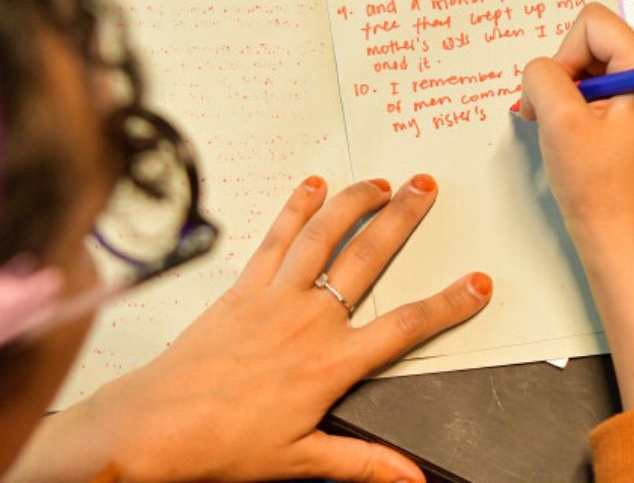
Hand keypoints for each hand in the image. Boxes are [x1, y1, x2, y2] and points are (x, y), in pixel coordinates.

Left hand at [80, 175, 491, 482]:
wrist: (158, 426)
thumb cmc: (224, 443)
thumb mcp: (303, 460)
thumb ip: (363, 463)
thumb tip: (410, 475)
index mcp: (331, 363)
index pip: (405, 326)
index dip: (448, 304)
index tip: (475, 284)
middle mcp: (309, 320)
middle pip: (368, 259)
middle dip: (403, 220)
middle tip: (426, 190)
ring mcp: (275, 297)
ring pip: (324, 237)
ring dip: (354, 203)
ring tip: (379, 181)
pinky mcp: (243, 288)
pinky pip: (275, 240)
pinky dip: (295, 209)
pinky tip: (310, 188)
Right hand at [516, 3, 633, 257]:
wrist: (618, 239)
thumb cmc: (600, 191)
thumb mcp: (559, 121)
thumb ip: (543, 76)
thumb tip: (539, 68)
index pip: (595, 23)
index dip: (564, 53)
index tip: (557, 96)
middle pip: (595, 42)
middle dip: (564, 75)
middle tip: (552, 116)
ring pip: (592, 66)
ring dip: (566, 93)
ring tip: (561, 130)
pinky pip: (598, 90)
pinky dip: (575, 107)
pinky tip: (571, 136)